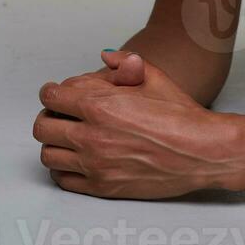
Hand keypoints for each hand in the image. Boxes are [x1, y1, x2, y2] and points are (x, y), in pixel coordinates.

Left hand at [33, 56, 234, 198]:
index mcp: (100, 106)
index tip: (56, 93)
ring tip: (67, 138)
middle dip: (48, 116)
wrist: (202, 151)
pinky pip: (63, 180)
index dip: (51, 92)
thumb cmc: (181, 114)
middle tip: (59, 115)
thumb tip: (106, 57)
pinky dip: (63, 169)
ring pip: (48, 155)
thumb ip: (125, 62)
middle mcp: (91, 136)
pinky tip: (76, 160)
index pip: (52, 96)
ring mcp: (95, 164)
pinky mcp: (102, 187)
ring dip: (54, 143)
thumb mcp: (154, 77)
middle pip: (43, 126)